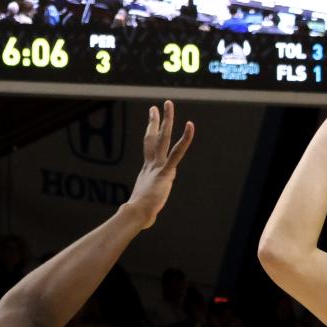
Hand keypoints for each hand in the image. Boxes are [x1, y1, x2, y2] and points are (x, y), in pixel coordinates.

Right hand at [125, 102, 194, 228]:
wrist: (136, 215)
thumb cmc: (139, 215)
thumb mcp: (145, 208)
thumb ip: (148, 209)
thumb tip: (146, 222)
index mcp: (147, 170)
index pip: (149, 148)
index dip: (151, 133)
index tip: (152, 122)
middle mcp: (151, 164)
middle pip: (153, 137)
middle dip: (156, 120)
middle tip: (157, 106)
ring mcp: (158, 166)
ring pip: (163, 138)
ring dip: (167, 120)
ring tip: (168, 104)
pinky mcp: (166, 172)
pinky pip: (177, 152)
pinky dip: (185, 139)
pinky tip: (190, 126)